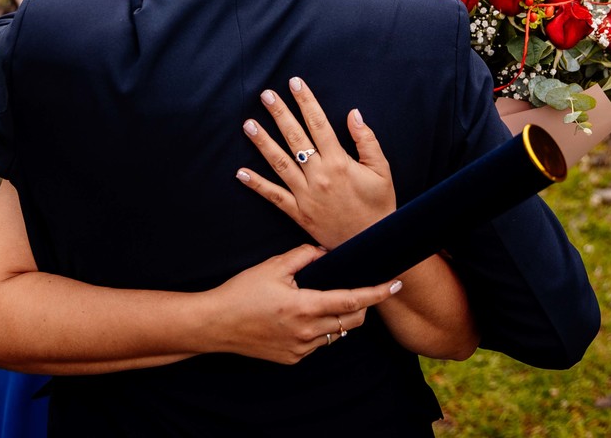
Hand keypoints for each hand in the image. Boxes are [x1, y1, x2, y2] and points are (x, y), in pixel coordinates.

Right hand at [207, 245, 400, 363]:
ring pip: (336, 334)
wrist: (215, 324)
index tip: (395, 285)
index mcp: (305, 307)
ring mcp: (300, 349)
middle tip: (361, 289)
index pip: (353, 301)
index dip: (377, 293)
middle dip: (363, 305)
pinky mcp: (292, 359)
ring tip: (325, 300)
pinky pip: (318, 343)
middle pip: (352, 321)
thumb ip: (304, 255)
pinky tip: (305, 316)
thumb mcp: (273, 266)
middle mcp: (307, 332)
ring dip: (340, 318)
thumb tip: (324, 251)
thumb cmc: (242, 292)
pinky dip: (321, 329)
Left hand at [237, 76, 394, 247]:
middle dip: (279, 114)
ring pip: (279, 163)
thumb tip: (353, 114)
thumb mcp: (382, 170)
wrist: (372, 244)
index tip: (295, 83)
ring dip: (262, 143)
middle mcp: (319, 176)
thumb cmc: (379, 205)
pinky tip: (240, 172)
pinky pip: (274, 196)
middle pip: (295, 138)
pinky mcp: (298, 213)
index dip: (306, 102)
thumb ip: (367, 140)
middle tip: (266, 95)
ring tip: (248, 124)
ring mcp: (306, 195)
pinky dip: (256, 185)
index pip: (319, 124)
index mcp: (340, 162)